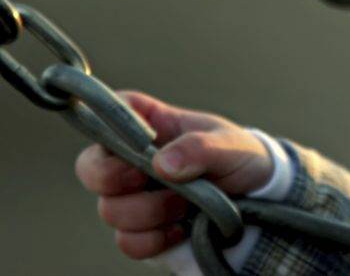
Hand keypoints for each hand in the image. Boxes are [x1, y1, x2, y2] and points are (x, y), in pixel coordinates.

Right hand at [73, 91, 271, 259]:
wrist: (259, 200)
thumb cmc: (241, 158)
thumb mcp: (231, 146)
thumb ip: (200, 148)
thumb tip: (162, 163)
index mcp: (151, 124)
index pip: (108, 110)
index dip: (107, 122)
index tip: (136, 141)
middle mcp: (133, 159)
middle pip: (89, 168)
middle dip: (115, 179)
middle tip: (150, 179)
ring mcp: (134, 196)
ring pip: (110, 210)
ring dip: (151, 211)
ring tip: (187, 204)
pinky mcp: (142, 231)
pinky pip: (128, 242)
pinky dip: (156, 239)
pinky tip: (182, 228)